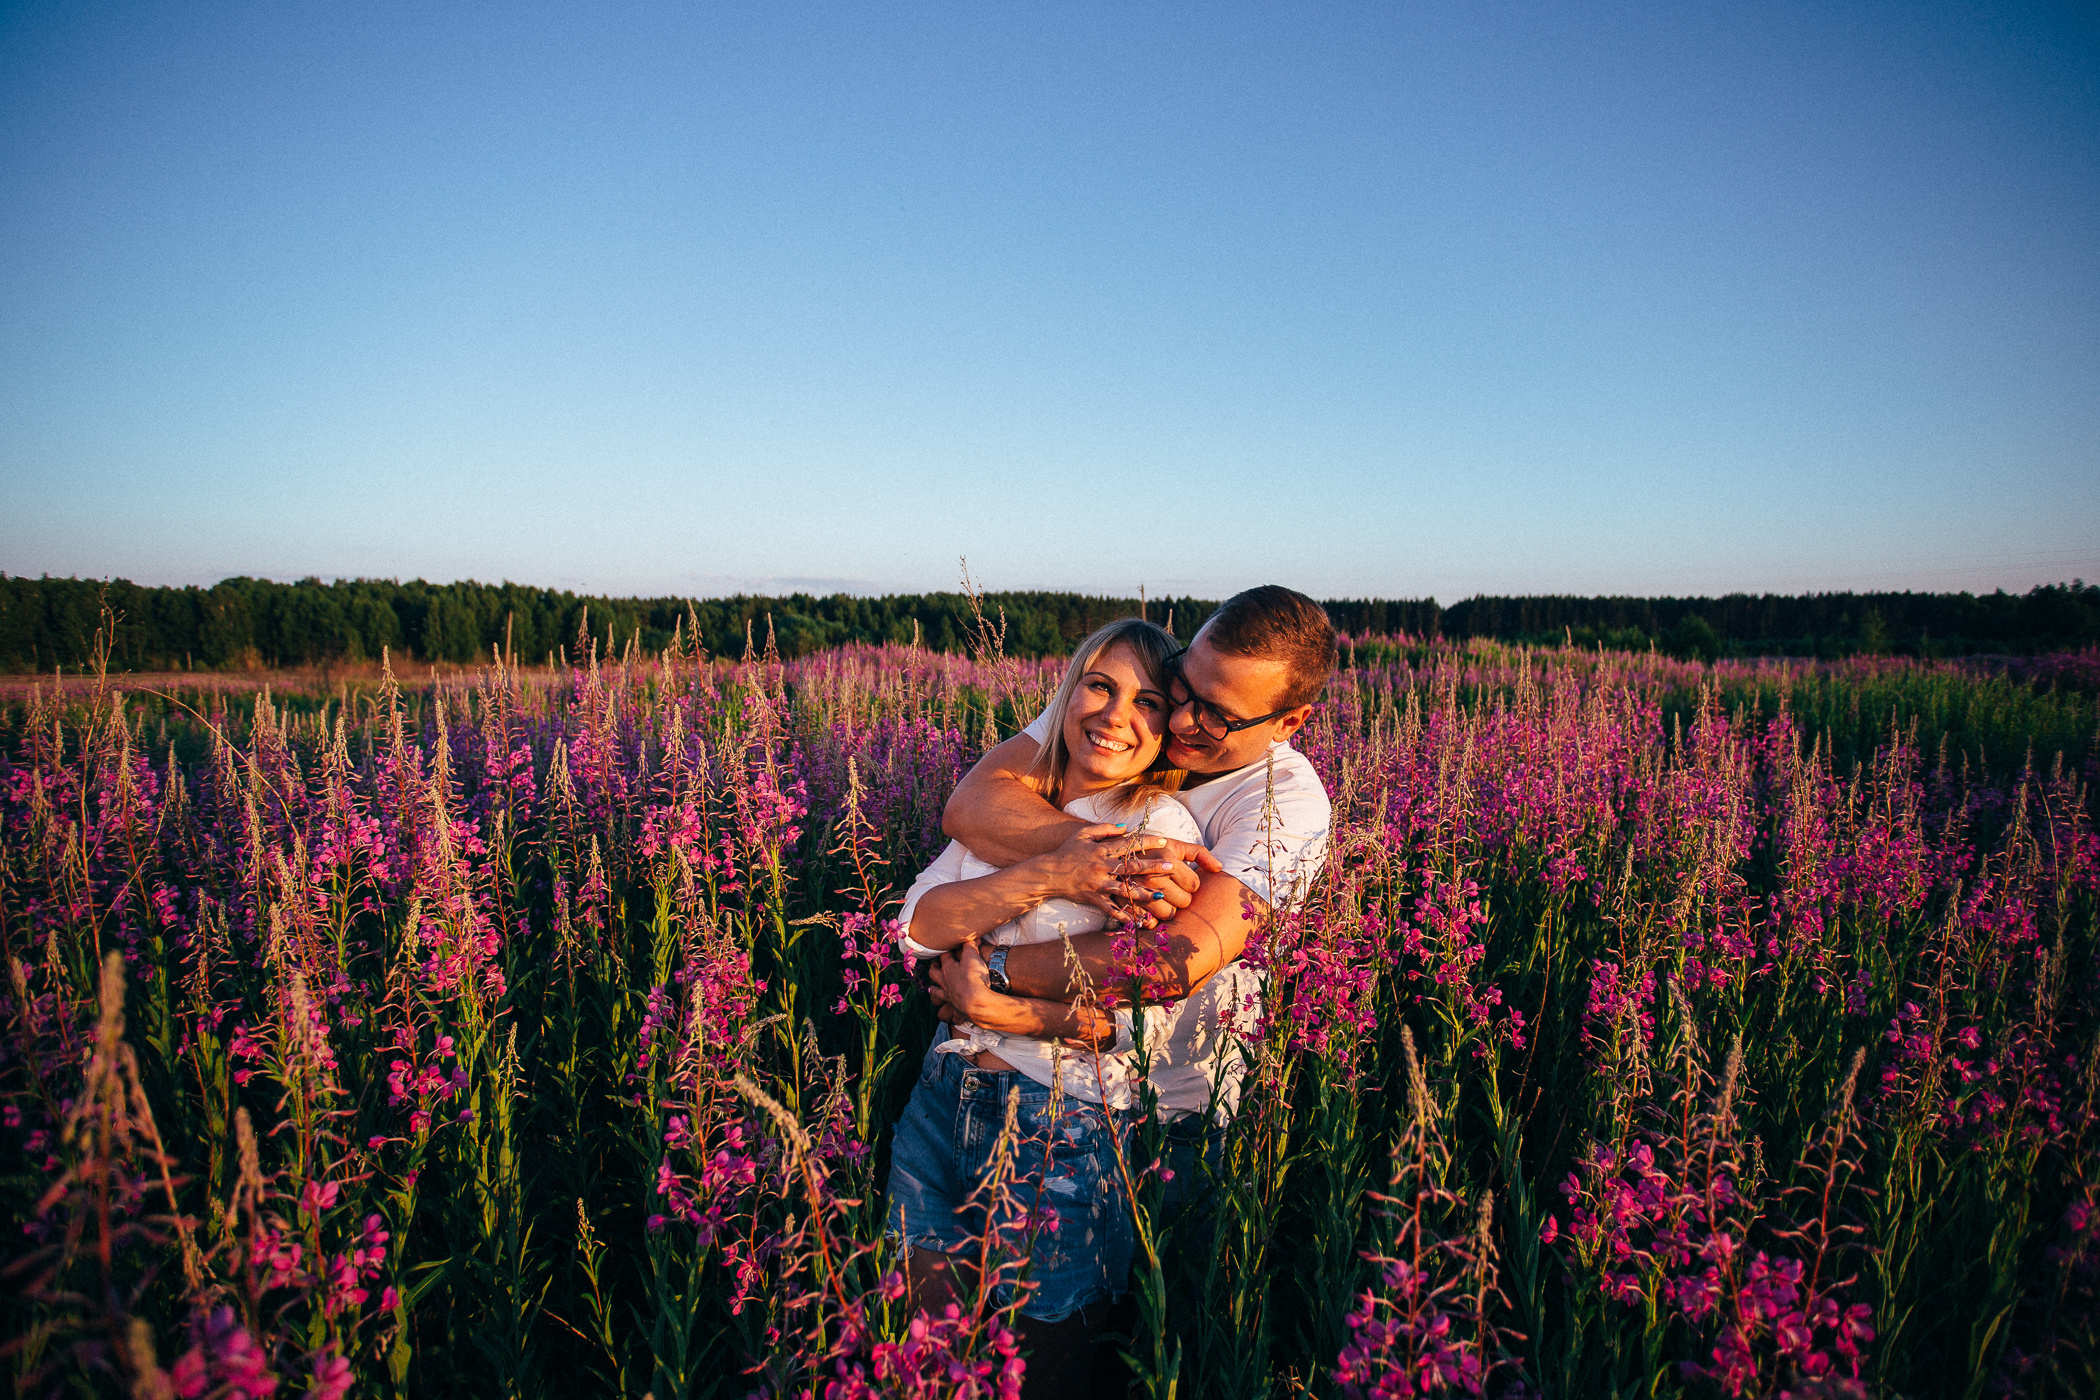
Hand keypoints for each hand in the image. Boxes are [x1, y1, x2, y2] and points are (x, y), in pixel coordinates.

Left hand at [927, 943, 997, 1023]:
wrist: (978, 1003)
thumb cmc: (974, 978)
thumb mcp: (973, 956)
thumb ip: (970, 946)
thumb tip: (970, 938)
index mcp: (948, 969)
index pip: (944, 957)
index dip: (947, 952)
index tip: (950, 948)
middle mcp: (945, 983)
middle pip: (934, 974)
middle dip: (934, 969)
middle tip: (935, 965)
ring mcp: (949, 997)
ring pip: (936, 994)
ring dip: (934, 992)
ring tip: (933, 989)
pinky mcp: (957, 1009)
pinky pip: (951, 1014)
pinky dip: (951, 1015)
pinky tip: (952, 1016)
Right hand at [1028, 824, 1204, 922]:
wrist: (1048, 874)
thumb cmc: (1067, 852)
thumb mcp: (1082, 835)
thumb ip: (1104, 828)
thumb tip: (1126, 827)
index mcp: (1100, 850)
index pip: (1127, 845)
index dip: (1146, 842)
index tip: (1164, 841)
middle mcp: (1101, 867)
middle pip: (1130, 867)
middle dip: (1152, 867)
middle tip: (1171, 866)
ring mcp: (1097, 884)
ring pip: (1124, 890)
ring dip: (1144, 894)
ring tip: (1161, 896)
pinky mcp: (1093, 899)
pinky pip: (1111, 909)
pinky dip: (1124, 916)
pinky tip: (1139, 921)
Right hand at [1132, 837, 1222, 921]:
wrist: (1114, 854)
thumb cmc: (1150, 850)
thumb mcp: (1174, 845)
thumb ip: (1200, 854)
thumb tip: (1220, 868)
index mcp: (1166, 861)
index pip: (1194, 885)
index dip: (1190, 883)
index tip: (1180, 877)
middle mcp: (1153, 877)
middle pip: (1184, 902)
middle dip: (1181, 896)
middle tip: (1171, 887)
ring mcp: (1139, 892)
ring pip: (1169, 914)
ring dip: (1168, 908)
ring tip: (1161, 896)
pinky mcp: (1127, 904)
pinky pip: (1149, 922)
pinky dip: (1151, 918)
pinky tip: (1148, 906)